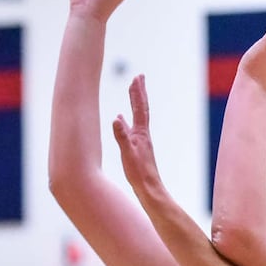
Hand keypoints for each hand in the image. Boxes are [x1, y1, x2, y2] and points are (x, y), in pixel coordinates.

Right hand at [112, 74, 161, 194]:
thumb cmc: (139, 173)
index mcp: (141, 133)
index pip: (139, 108)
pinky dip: (126, 121)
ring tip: (132, 92)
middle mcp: (143, 134)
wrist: (149, 188)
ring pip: (137, 116)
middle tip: (138, 77)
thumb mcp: (128, 154)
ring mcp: (140, 140)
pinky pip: (131, 128)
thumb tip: (116, 119)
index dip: (137, 92)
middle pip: (141, 108)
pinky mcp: (137, 148)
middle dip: (139, 92)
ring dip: (134, 103)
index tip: (137, 77)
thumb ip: (121, 137)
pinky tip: (121, 121)